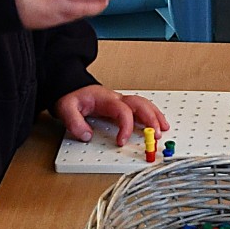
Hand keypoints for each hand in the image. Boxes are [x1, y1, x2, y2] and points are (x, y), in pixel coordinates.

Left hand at [54, 85, 169, 146]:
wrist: (71, 87)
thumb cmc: (72, 97)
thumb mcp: (66, 108)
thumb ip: (74, 122)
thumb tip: (87, 135)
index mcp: (106, 99)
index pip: (123, 111)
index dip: (125, 126)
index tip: (121, 141)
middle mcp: (117, 99)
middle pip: (140, 105)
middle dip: (150, 119)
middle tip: (154, 135)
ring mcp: (121, 101)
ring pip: (144, 105)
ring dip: (155, 116)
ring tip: (163, 129)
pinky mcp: (122, 106)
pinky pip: (142, 108)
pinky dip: (152, 114)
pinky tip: (158, 123)